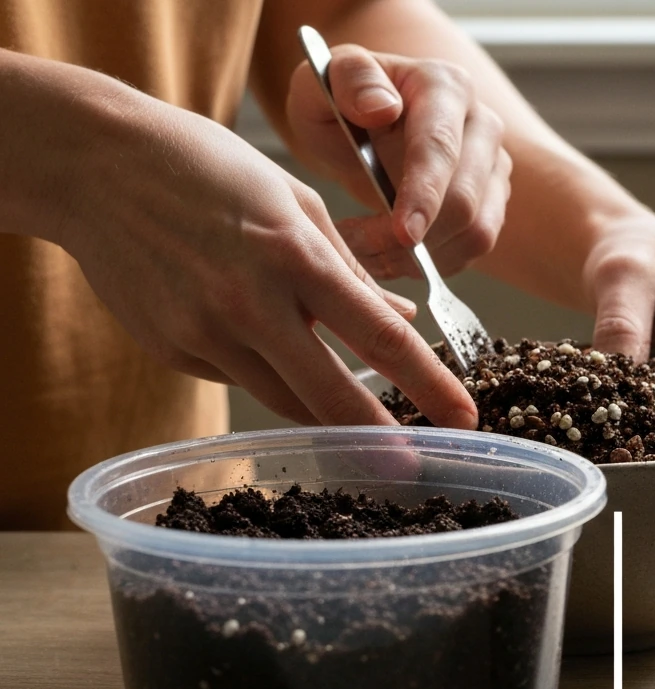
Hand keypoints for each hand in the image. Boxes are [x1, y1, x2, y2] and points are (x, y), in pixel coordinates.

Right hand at [60, 86, 476, 428]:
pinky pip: (239, 379)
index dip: (428, 385)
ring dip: (326, 417)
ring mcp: (206, 334)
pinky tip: (262, 347)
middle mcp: (250, 305)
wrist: (98, 165)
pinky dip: (266, 374)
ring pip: (284, 400)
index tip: (464, 417)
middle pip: (331, 394)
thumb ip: (351, 270)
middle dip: (380, 437)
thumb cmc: (210, 171)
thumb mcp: (295, 203)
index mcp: (294, 258)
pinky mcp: (174, 351)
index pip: (380, 337)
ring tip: (359, 426)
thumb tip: (400, 321)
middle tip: (415, 466)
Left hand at [285, 44, 510, 276]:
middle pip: (465, 199)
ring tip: (369, 255)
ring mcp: (493, 166)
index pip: (441, 147)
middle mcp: (482, 124)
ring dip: (422, 258)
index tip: (404, 234)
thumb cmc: (339, 104)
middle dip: (412, 237)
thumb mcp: (321, 82)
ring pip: (476, 232)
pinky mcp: (493, 202)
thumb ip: (348, 82)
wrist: (361, 129)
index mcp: (445, 87)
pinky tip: (392, 258)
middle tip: (355, 247)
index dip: (425, 194)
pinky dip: (433, 265)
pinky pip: (474, 248)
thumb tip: (382, 108)